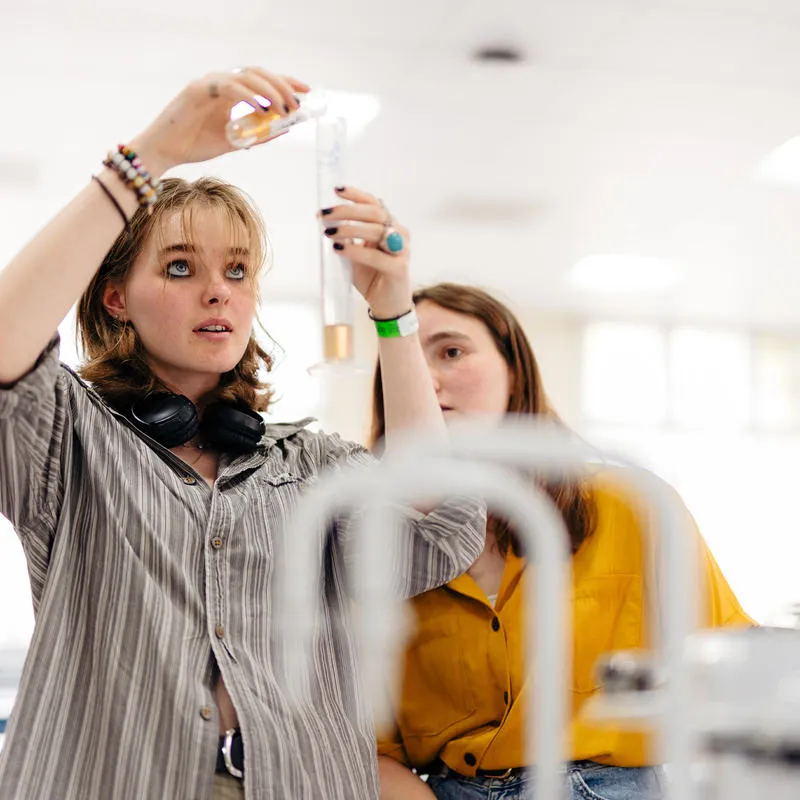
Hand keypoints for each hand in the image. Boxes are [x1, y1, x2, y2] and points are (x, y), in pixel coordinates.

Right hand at [129, 67, 309, 176]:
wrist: (165, 151)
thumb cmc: (195, 144)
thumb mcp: (235, 141)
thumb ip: (257, 133)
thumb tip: (286, 128)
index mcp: (230, 92)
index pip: (262, 80)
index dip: (285, 83)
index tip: (306, 91)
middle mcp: (221, 83)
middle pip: (258, 73)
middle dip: (282, 85)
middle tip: (298, 102)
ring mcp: (209, 84)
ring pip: (246, 78)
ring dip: (269, 92)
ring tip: (285, 108)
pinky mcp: (198, 90)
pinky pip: (229, 88)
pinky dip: (248, 97)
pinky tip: (262, 109)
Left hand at [320, 187, 411, 318]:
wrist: (387, 306)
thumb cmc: (371, 277)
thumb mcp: (355, 253)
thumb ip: (347, 238)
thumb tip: (326, 221)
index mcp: (389, 226)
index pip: (374, 203)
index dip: (356, 194)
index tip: (336, 190)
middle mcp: (399, 234)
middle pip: (375, 213)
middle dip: (347, 211)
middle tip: (325, 214)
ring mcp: (402, 250)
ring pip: (376, 231)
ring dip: (349, 229)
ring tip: (329, 232)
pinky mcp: (399, 268)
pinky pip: (375, 256)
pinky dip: (355, 251)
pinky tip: (338, 249)